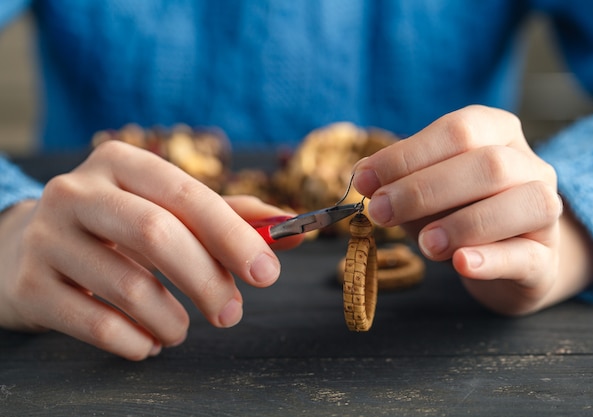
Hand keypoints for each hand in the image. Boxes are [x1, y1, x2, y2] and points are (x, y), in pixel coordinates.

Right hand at [0, 141, 301, 359]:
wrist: (25, 249)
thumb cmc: (116, 228)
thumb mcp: (165, 210)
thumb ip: (229, 217)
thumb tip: (293, 228)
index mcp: (121, 163)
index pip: (187, 194)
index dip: (233, 236)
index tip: (267, 273)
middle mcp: (77, 192)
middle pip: (158, 234)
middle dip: (207, 281)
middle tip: (231, 314)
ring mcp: (46, 237)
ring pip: (129, 286)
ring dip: (172, 320)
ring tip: (182, 329)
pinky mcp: (29, 286)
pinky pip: (96, 324)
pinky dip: (136, 342)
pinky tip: (148, 343)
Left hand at [353, 105, 592, 314]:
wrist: (508, 258)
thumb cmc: (459, 213)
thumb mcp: (425, 191)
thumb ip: (399, 181)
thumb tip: (364, 176)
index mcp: (497, 133)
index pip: (457, 130)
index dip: (407, 155)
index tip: (364, 180)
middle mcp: (530, 165)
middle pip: (488, 164)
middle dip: (425, 189)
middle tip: (381, 212)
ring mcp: (545, 211)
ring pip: (521, 202)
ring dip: (463, 223)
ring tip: (424, 244)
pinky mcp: (545, 259)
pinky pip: (525, 255)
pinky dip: (490, 259)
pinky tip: (460, 263)